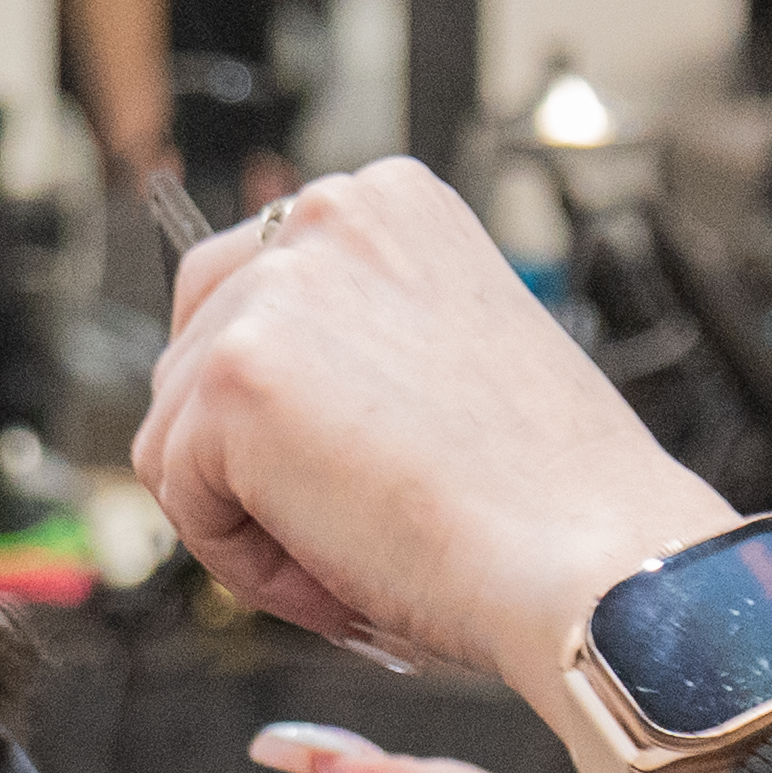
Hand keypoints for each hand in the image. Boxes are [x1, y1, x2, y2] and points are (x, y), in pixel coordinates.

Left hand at [134, 161, 726, 696]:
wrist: (594, 562)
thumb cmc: (552, 498)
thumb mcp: (447, 354)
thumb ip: (354, 338)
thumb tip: (258, 397)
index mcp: (391, 201)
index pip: (255, 289)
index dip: (288, 406)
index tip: (351, 465)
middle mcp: (329, 214)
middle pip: (193, 351)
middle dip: (248, 457)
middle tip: (346, 525)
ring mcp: (275, 289)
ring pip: (177, 429)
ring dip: (247, 512)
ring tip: (356, 553)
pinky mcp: (233, 375)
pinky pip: (177, 493)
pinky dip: (243, 558)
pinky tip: (337, 570)